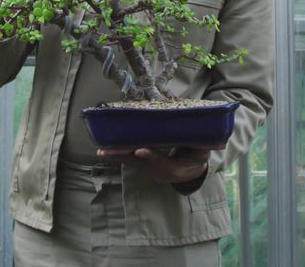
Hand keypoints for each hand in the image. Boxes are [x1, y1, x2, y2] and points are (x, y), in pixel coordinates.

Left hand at [97, 146, 214, 183]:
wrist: (193, 172)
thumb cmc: (197, 158)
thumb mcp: (202, 152)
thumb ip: (200, 144)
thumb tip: (201, 132)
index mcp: (175, 168)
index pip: (163, 163)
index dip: (153, 157)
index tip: (141, 150)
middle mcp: (159, 172)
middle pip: (140, 165)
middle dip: (123, 157)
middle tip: (107, 151)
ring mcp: (151, 171)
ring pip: (132, 163)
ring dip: (117, 157)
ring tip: (102, 151)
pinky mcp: (145, 168)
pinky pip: (131, 161)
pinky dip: (119, 155)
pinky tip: (107, 151)